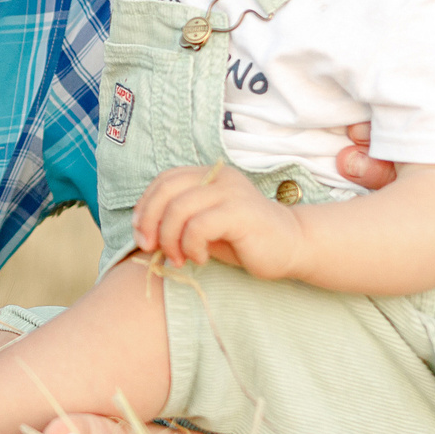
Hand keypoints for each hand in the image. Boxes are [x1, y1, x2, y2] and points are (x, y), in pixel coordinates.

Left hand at [133, 165, 307, 280]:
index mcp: (208, 175)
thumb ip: (177, 220)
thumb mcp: (204, 226)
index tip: (142, 235)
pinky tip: (201, 258)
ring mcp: (230, 192)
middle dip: (150, 222)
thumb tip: (142, 232)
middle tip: (151, 248)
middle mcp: (218, 177)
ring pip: (178, 209)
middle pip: (166, 191)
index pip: (164, 180)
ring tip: (179, 258)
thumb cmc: (244, 240)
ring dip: (169, 239)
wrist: (292, 247)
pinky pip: (198, 225)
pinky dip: (190, 245)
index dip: (145, 206)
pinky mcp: (240, 212)